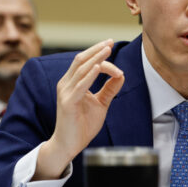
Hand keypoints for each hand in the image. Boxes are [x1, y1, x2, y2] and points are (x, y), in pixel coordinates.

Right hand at [34, 39, 123, 179]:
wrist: (69, 145)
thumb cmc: (82, 125)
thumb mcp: (100, 104)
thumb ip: (109, 89)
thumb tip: (121, 75)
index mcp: (72, 83)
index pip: (85, 63)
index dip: (99, 54)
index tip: (112, 47)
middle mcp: (66, 84)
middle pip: (81, 60)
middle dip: (96, 50)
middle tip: (110, 41)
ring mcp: (65, 93)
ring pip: (81, 69)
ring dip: (96, 59)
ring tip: (108, 50)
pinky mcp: (68, 103)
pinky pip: (80, 86)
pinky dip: (90, 75)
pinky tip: (99, 67)